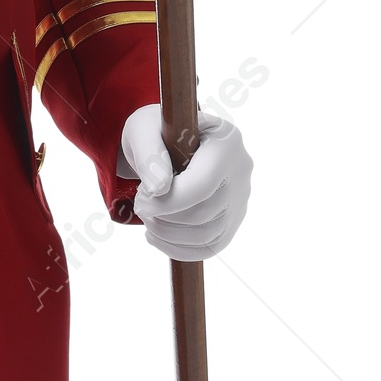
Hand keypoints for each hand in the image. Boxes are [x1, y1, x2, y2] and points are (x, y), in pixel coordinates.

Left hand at [120, 102, 251, 261]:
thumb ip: (150, 155)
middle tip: (140, 205)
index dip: (170, 201)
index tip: (140, 201)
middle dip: (165, 217)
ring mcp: (240, 198)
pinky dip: (180, 249)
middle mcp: (240, 170)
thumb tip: (159, 189)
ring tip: (147, 217)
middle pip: (205, 212)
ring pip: (208, 235)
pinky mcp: (233, 219)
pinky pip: (211, 247)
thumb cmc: (153, 131)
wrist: (163, 140)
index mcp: (225, 140)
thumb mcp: (143, 131)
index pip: (203, 184)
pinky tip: (156, 236)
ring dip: (169, 235)